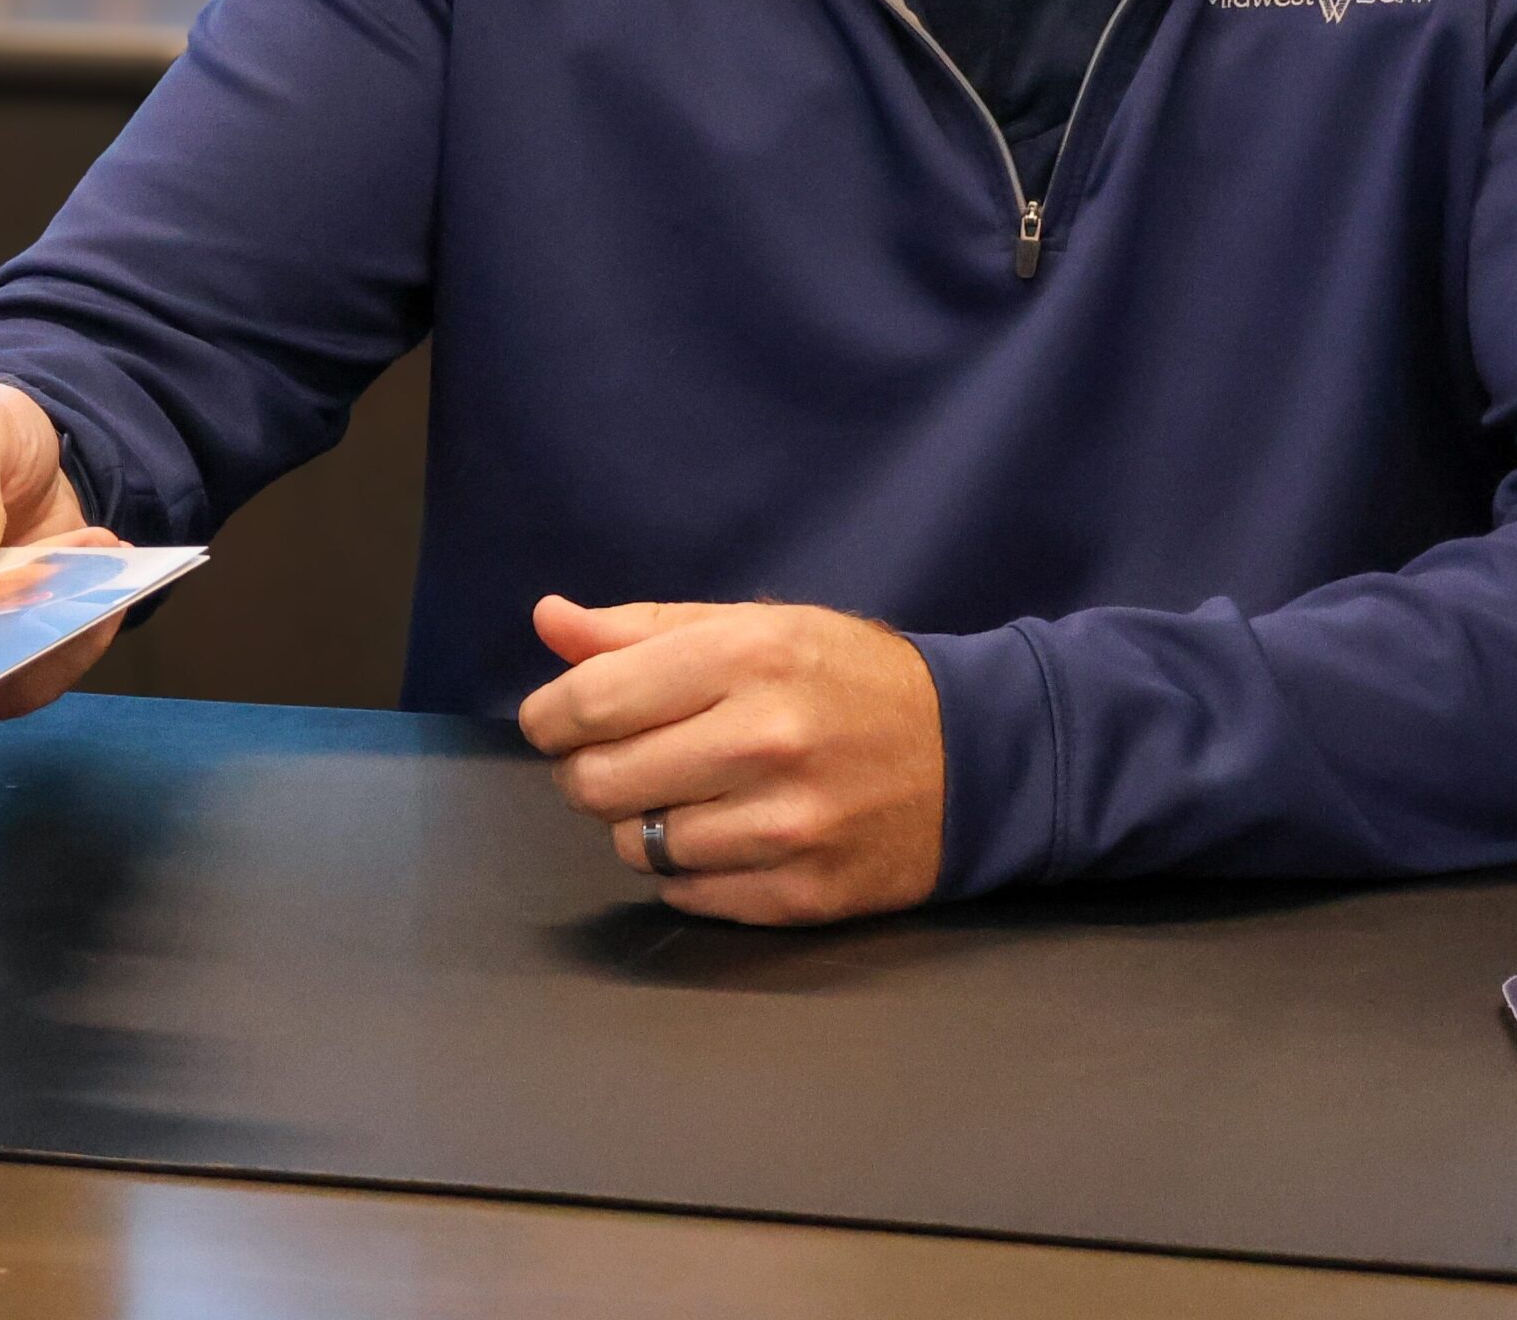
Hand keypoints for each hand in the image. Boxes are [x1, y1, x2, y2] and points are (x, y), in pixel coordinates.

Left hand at [518, 597, 944, 926]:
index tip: (552, 720)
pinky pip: (684, 894)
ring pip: (635, 845)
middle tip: (620, 755)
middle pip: (599, 781)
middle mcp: (762, 742)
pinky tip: (721, 832)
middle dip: (587, 769)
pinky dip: (683, 867)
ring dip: (639, 820)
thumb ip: (640, 628)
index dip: (550, 716)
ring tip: (684, 791)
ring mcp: (785, 827)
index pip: (593, 701)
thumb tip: (547, 621)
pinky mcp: (801, 894)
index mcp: (746, 658)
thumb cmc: (846, 678)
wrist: (969, 755)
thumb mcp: (755, 626)